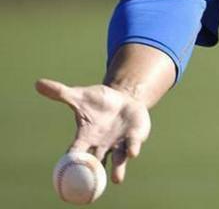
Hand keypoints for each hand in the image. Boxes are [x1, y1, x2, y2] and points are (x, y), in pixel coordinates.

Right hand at [35, 78, 150, 183]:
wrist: (124, 100)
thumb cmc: (99, 102)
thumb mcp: (80, 96)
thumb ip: (61, 93)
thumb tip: (37, 83)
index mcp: (85, 137)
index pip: (76, 151)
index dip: (71, 159)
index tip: (66, 168)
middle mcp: (101, 145)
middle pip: (95, 163)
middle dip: (93, 173)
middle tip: (89, 184)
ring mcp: (118, 144)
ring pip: (117, 161)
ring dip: (117, 169)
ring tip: (116, 179)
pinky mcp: (133, 139)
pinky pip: (132, 146)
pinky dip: (132, 149)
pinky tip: (133, 152)